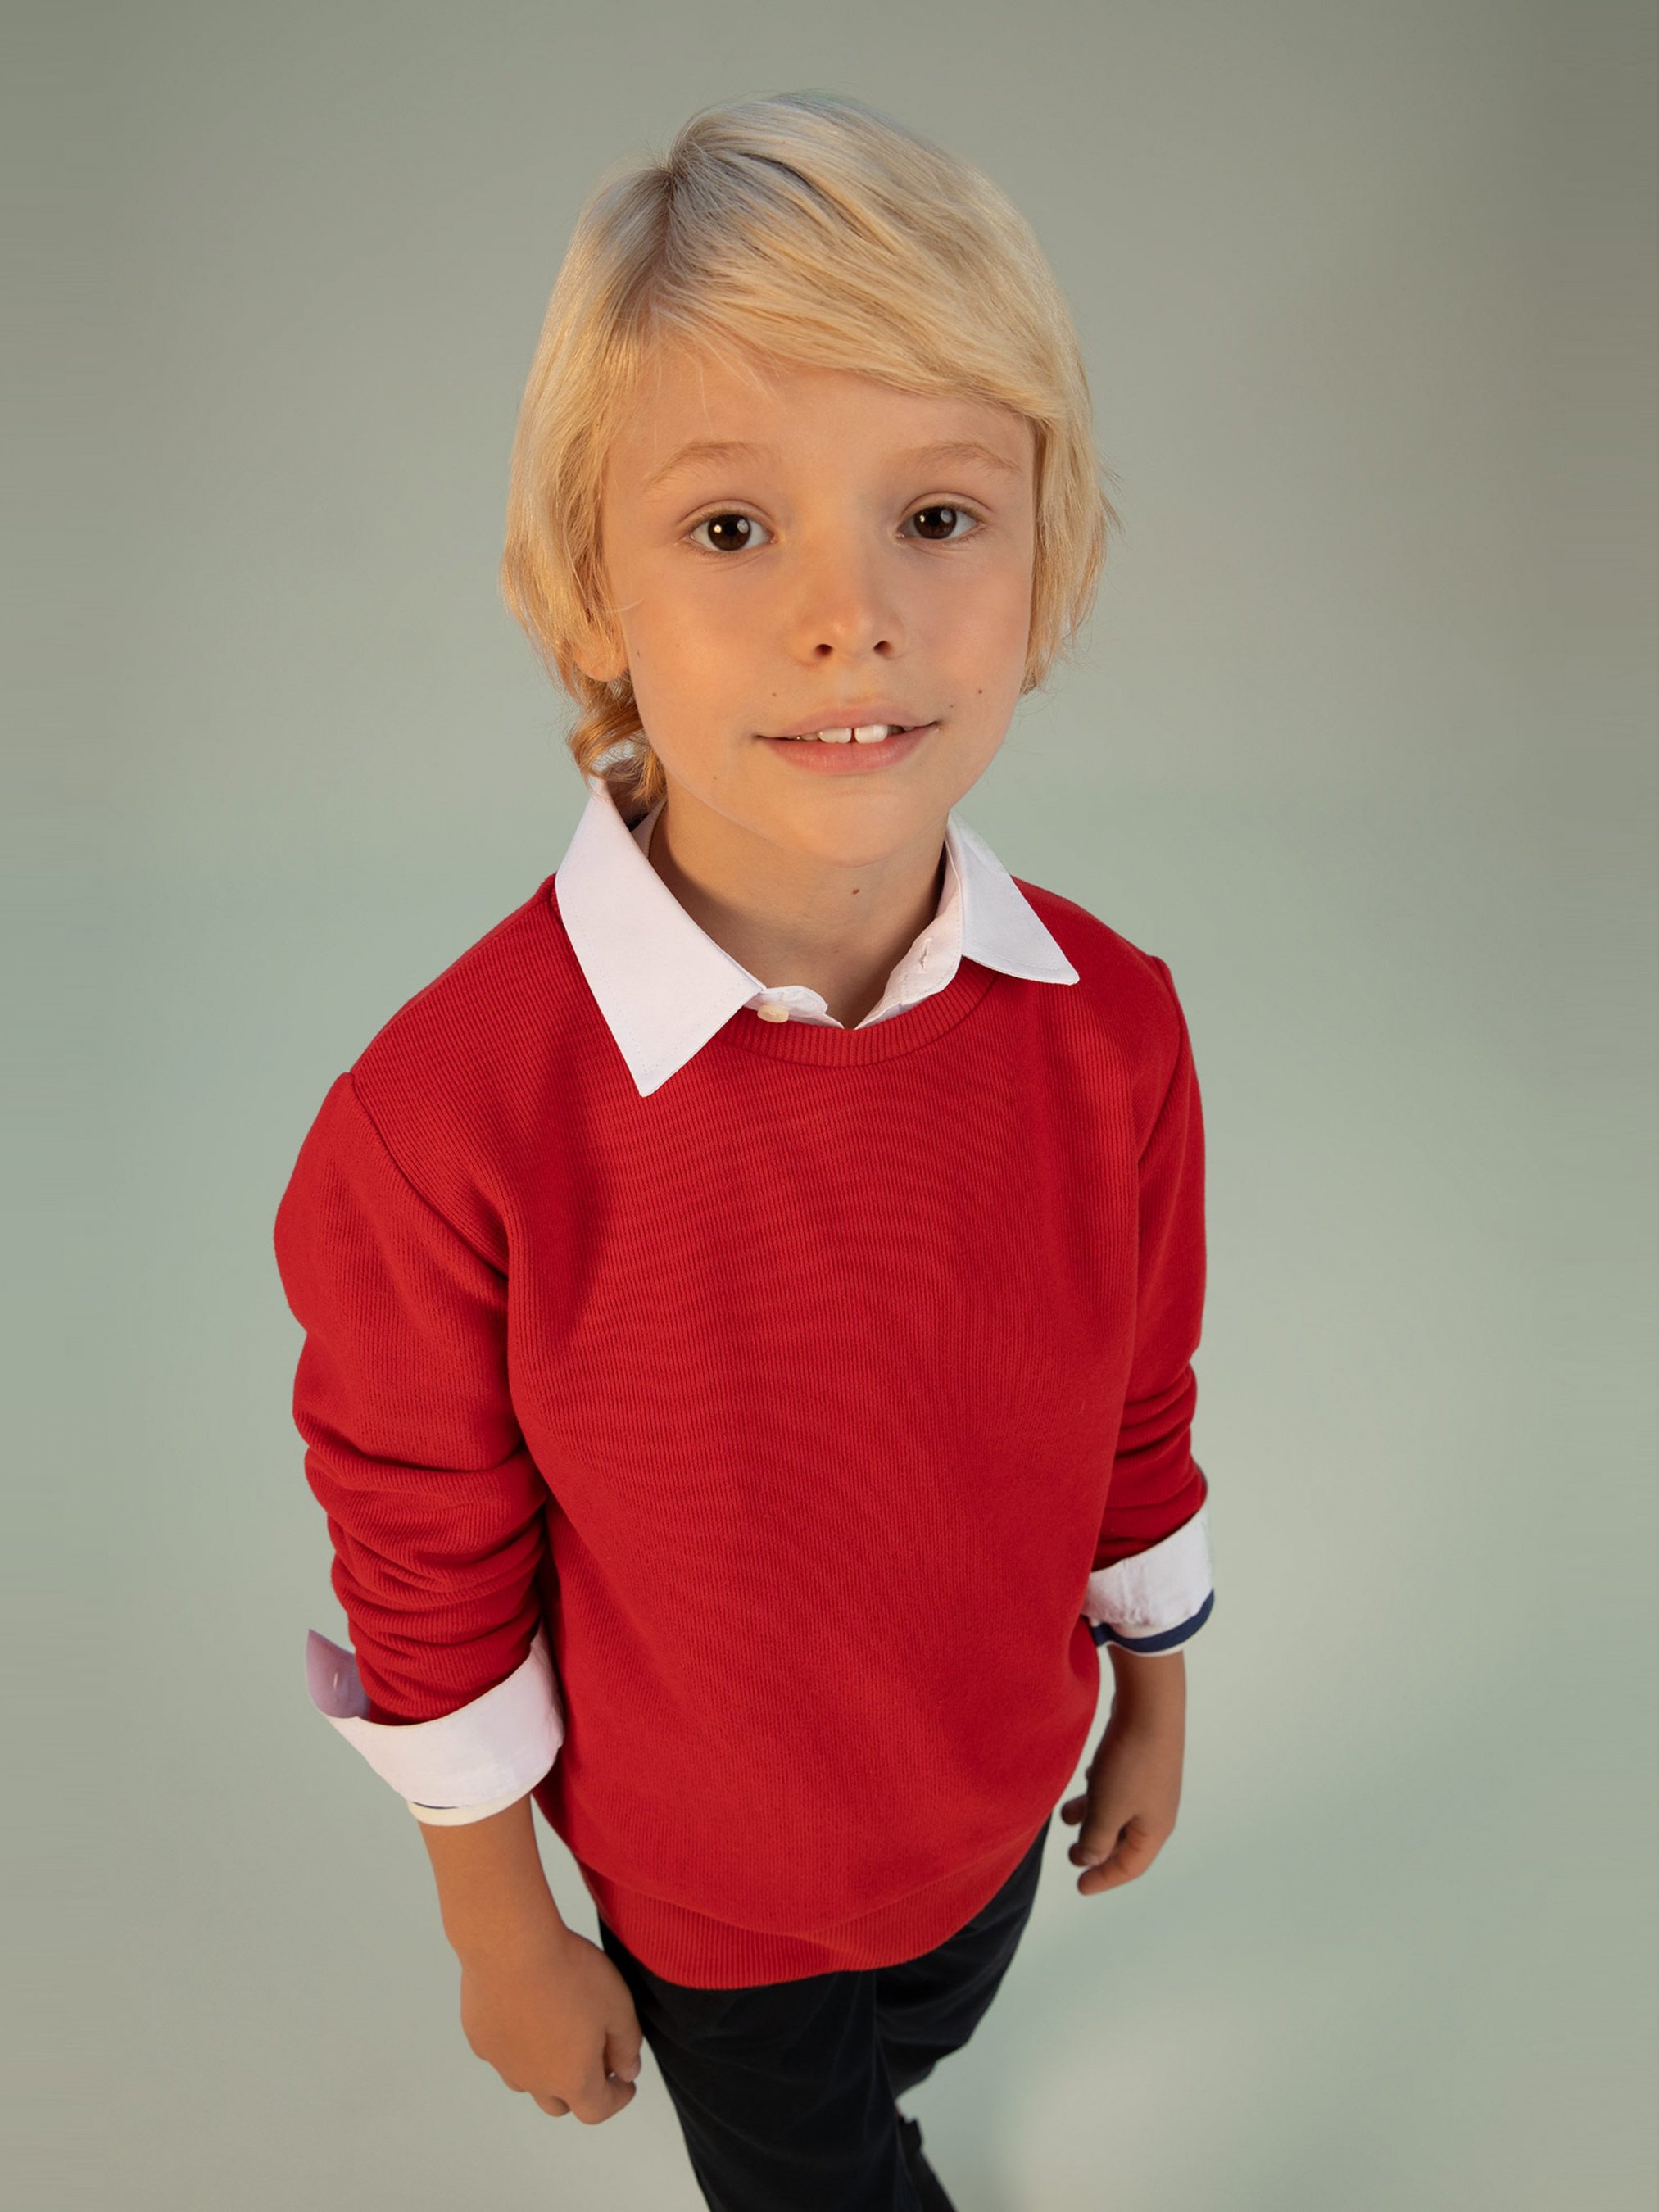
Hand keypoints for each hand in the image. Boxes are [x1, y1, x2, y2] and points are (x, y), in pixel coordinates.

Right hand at [458, 1923, 643, 2123]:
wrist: (511, 1946)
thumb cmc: (569, 1973)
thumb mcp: (618, 2006)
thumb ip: (627, 2044)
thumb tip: (628, 2071)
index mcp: (572, 2078)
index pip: (597, 2109)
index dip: (616, 2099)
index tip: (625, 2085)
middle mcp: (534, 2080)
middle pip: (560, 2104)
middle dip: (581, 2089)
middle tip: (595, 2061)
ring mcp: (503, 2061)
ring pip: (527, 2081)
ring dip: (546, 2071)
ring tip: (558, 2039)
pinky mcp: (480, 2038)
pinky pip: (503, 2053)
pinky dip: (518, 2046)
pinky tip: (525, 2017)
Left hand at [1059, 1660, 1184, 1895]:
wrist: (1149, 1705)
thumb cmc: (1129, 1763)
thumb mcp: (1107, 1810)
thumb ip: (1095, 1840)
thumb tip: (1089, 1859)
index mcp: (1154, 1828)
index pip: (1130, 1866)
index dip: (1104, 1879)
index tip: (1080, 1887)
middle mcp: (1157, 1808)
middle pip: (1125, 1840)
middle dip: (1097, 1849)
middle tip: (1071, 1856)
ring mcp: (1151, 1781)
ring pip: (1119, 1809)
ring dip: (1093, 1817)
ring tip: (1065, 1817)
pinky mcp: (1142, 1757)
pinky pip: (1118, 1785)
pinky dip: (1099, 1791)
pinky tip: (1084, 1780)